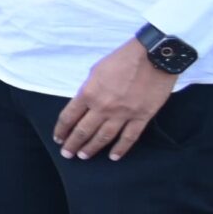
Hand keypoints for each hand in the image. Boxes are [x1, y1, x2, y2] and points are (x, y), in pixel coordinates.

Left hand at [53, 36, 176, 159]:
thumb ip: (88, 89)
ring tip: (83, 156)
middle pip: (83, 131)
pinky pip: (129, 137)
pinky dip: (120, 149)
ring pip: (103, 137)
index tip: (58, 138)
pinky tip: (113, 157)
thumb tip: (84, 103)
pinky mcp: (142, 117)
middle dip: (73, 144)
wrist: (154, 56)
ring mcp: (123, 114)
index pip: (68, 117)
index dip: (61, 130)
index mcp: (88, 93)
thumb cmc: (123, 59)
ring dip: (91, 148)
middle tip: (67, 154)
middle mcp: (103, 107)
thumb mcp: (96, 71)